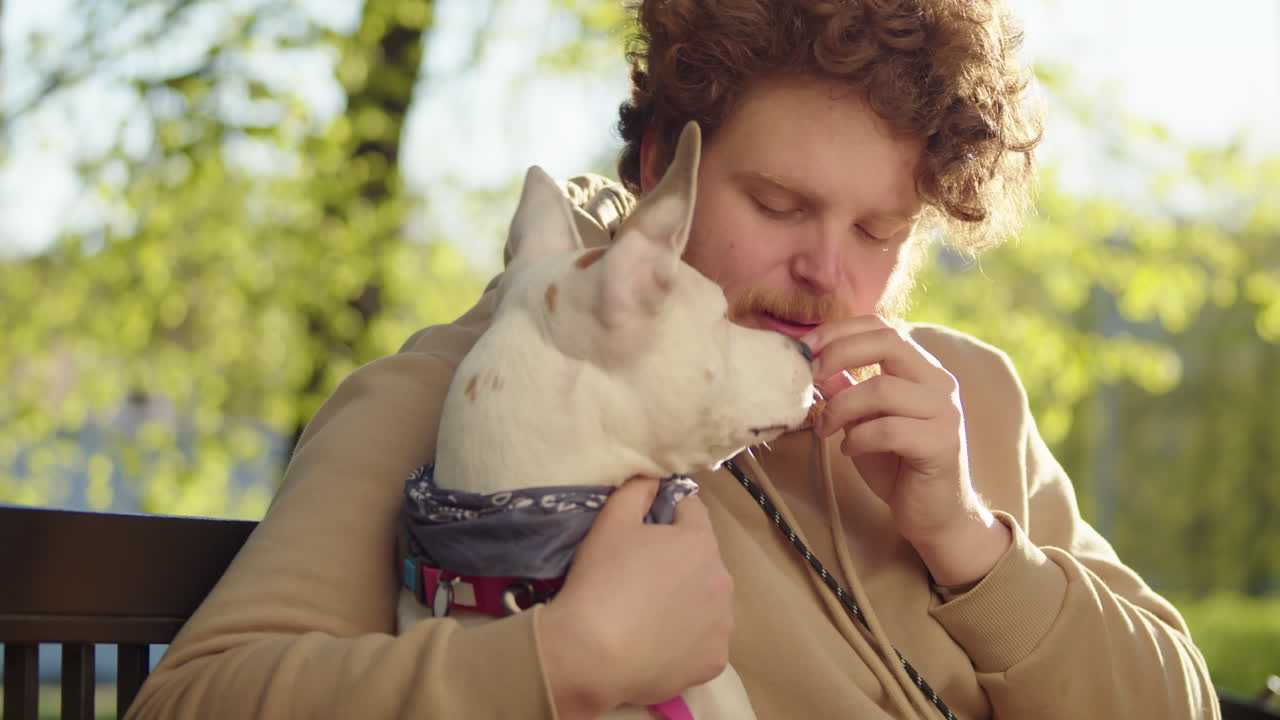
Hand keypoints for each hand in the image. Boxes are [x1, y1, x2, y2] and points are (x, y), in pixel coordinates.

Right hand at [538, 477, 733, 718]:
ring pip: (707, 602)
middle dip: (678, 562)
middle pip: (702, 560)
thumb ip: (636, 491)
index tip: (644, 530)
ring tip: (649, 616)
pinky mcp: (715, 660)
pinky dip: (687, 641)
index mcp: (700, 541)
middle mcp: (722, 580)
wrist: (592, 655)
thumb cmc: (601, 581)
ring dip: (687, 602)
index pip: (691, 511)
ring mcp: (722, 624)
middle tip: (640, 578)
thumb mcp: (610, 523)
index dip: (667, 514)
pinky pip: (704, 642)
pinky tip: (658, 645)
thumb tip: (653, 476)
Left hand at [803, 315, 1009, 586]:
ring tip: (824, 427)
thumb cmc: (897, 465)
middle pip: (889, 342)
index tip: (803, 349)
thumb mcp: (863, 420)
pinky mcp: (942, 444)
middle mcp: (939, 383)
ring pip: (884, 388)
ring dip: (841, 406)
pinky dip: (859, 437)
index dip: (839, 331)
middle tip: (809, 377)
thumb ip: (846, 389)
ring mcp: (945, 412)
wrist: (934, 516)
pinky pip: (890, 429)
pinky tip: (849, 450)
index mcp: (921, 369)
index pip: (883, 327)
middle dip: (838, 353)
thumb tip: (812, 362)